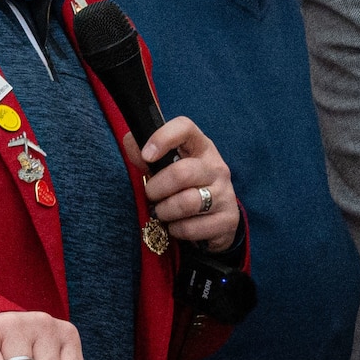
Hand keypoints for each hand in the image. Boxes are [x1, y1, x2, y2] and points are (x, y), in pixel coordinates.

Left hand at [129, 116, 239, 253]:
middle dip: (157, 188)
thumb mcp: (168, 167)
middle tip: (151, 195)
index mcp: (200, 147)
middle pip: (182, 173)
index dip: (163, 138)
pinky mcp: (228, 219)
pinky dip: (177, 230)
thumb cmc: (185, 187)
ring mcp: (226, 193)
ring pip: (187, 203)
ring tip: (162, 213)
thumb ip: (146, 156)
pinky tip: (177, 227)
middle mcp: (217, 167)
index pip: (186, 128)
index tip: (146, 156)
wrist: (217, 219)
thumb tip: (130, 142)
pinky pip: (193, 227)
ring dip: (165, 211)